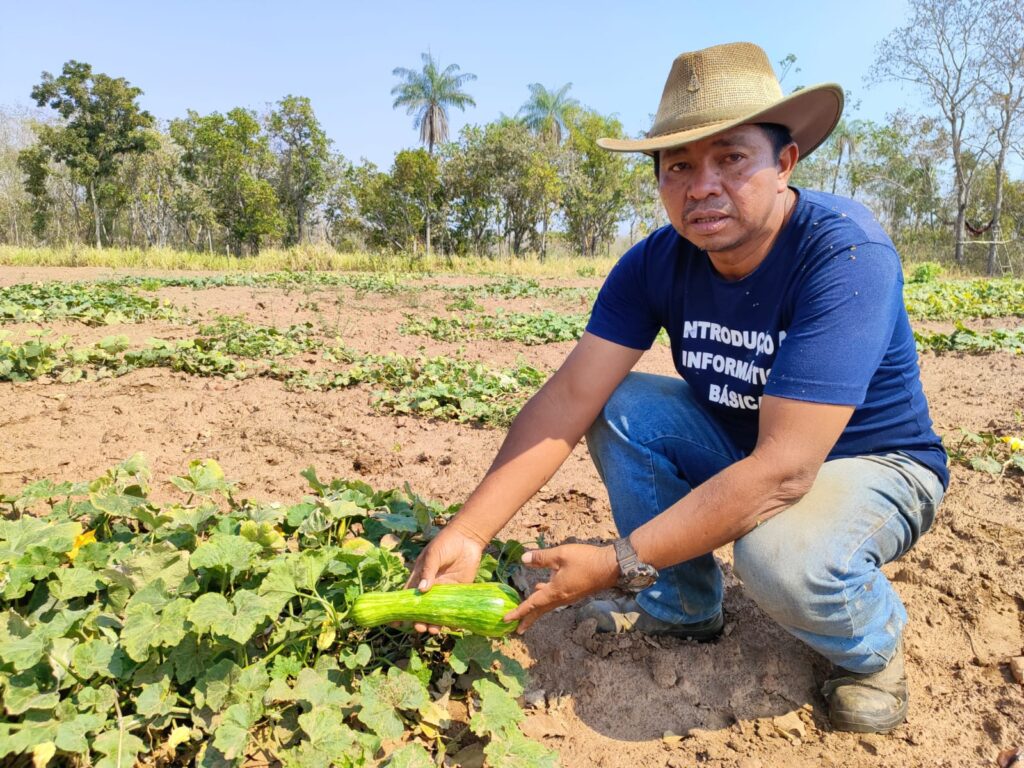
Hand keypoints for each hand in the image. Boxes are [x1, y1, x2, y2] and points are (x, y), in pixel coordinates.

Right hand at [404, 520, 486, 633]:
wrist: (468, 537)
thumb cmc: (446, 543)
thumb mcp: (433, 555)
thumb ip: (428, 571)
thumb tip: (422, 590)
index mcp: (419, 577)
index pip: (408, 597)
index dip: (401, 610)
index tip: (396, 624)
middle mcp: (431, 587)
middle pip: (422, 609)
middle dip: (419, 620)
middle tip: (420, 628)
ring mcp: (445, 591)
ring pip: (437, 612)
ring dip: (434, 623)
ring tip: (434, 630)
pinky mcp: (459, 592)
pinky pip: (454, 609)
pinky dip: (453, 620)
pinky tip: (452, 627)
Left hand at [502, 543, 618, 632]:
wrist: (610, 567)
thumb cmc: (586, 560)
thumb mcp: (560, 555)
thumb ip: (541, 558)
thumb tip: (523, 559)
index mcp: (555, 592)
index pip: (532, 604)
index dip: (518, 612)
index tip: (505, 619)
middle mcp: (561, 598)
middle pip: (540, 611)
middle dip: (527, 619)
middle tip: (517, 629)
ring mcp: (569, 596)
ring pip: (548, 605)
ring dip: (536, 609)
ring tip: (526, 612)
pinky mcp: (574, 592)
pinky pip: (555, 599)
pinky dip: (545, 598)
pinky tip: (542, 588)